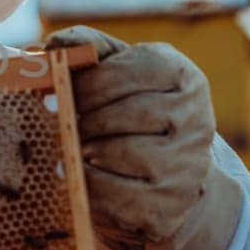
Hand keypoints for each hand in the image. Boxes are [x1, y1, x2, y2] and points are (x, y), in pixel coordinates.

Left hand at [47, 25, 243, 249]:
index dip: (89, 83)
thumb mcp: (119, 73)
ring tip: (73, 147)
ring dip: (86, 150)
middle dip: (85, 118)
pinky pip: (117, 194)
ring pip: (122, 152)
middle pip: (127, 112)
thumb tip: (54, 44)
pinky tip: (81, 175)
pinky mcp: (170, 205)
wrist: (168, 178)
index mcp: (182, 75)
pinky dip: (89, 184)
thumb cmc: (131, 113)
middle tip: (65, 123)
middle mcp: (195, 118)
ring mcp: (187, 164)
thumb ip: (90, 49)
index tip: (66, 91)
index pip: (130, 70)